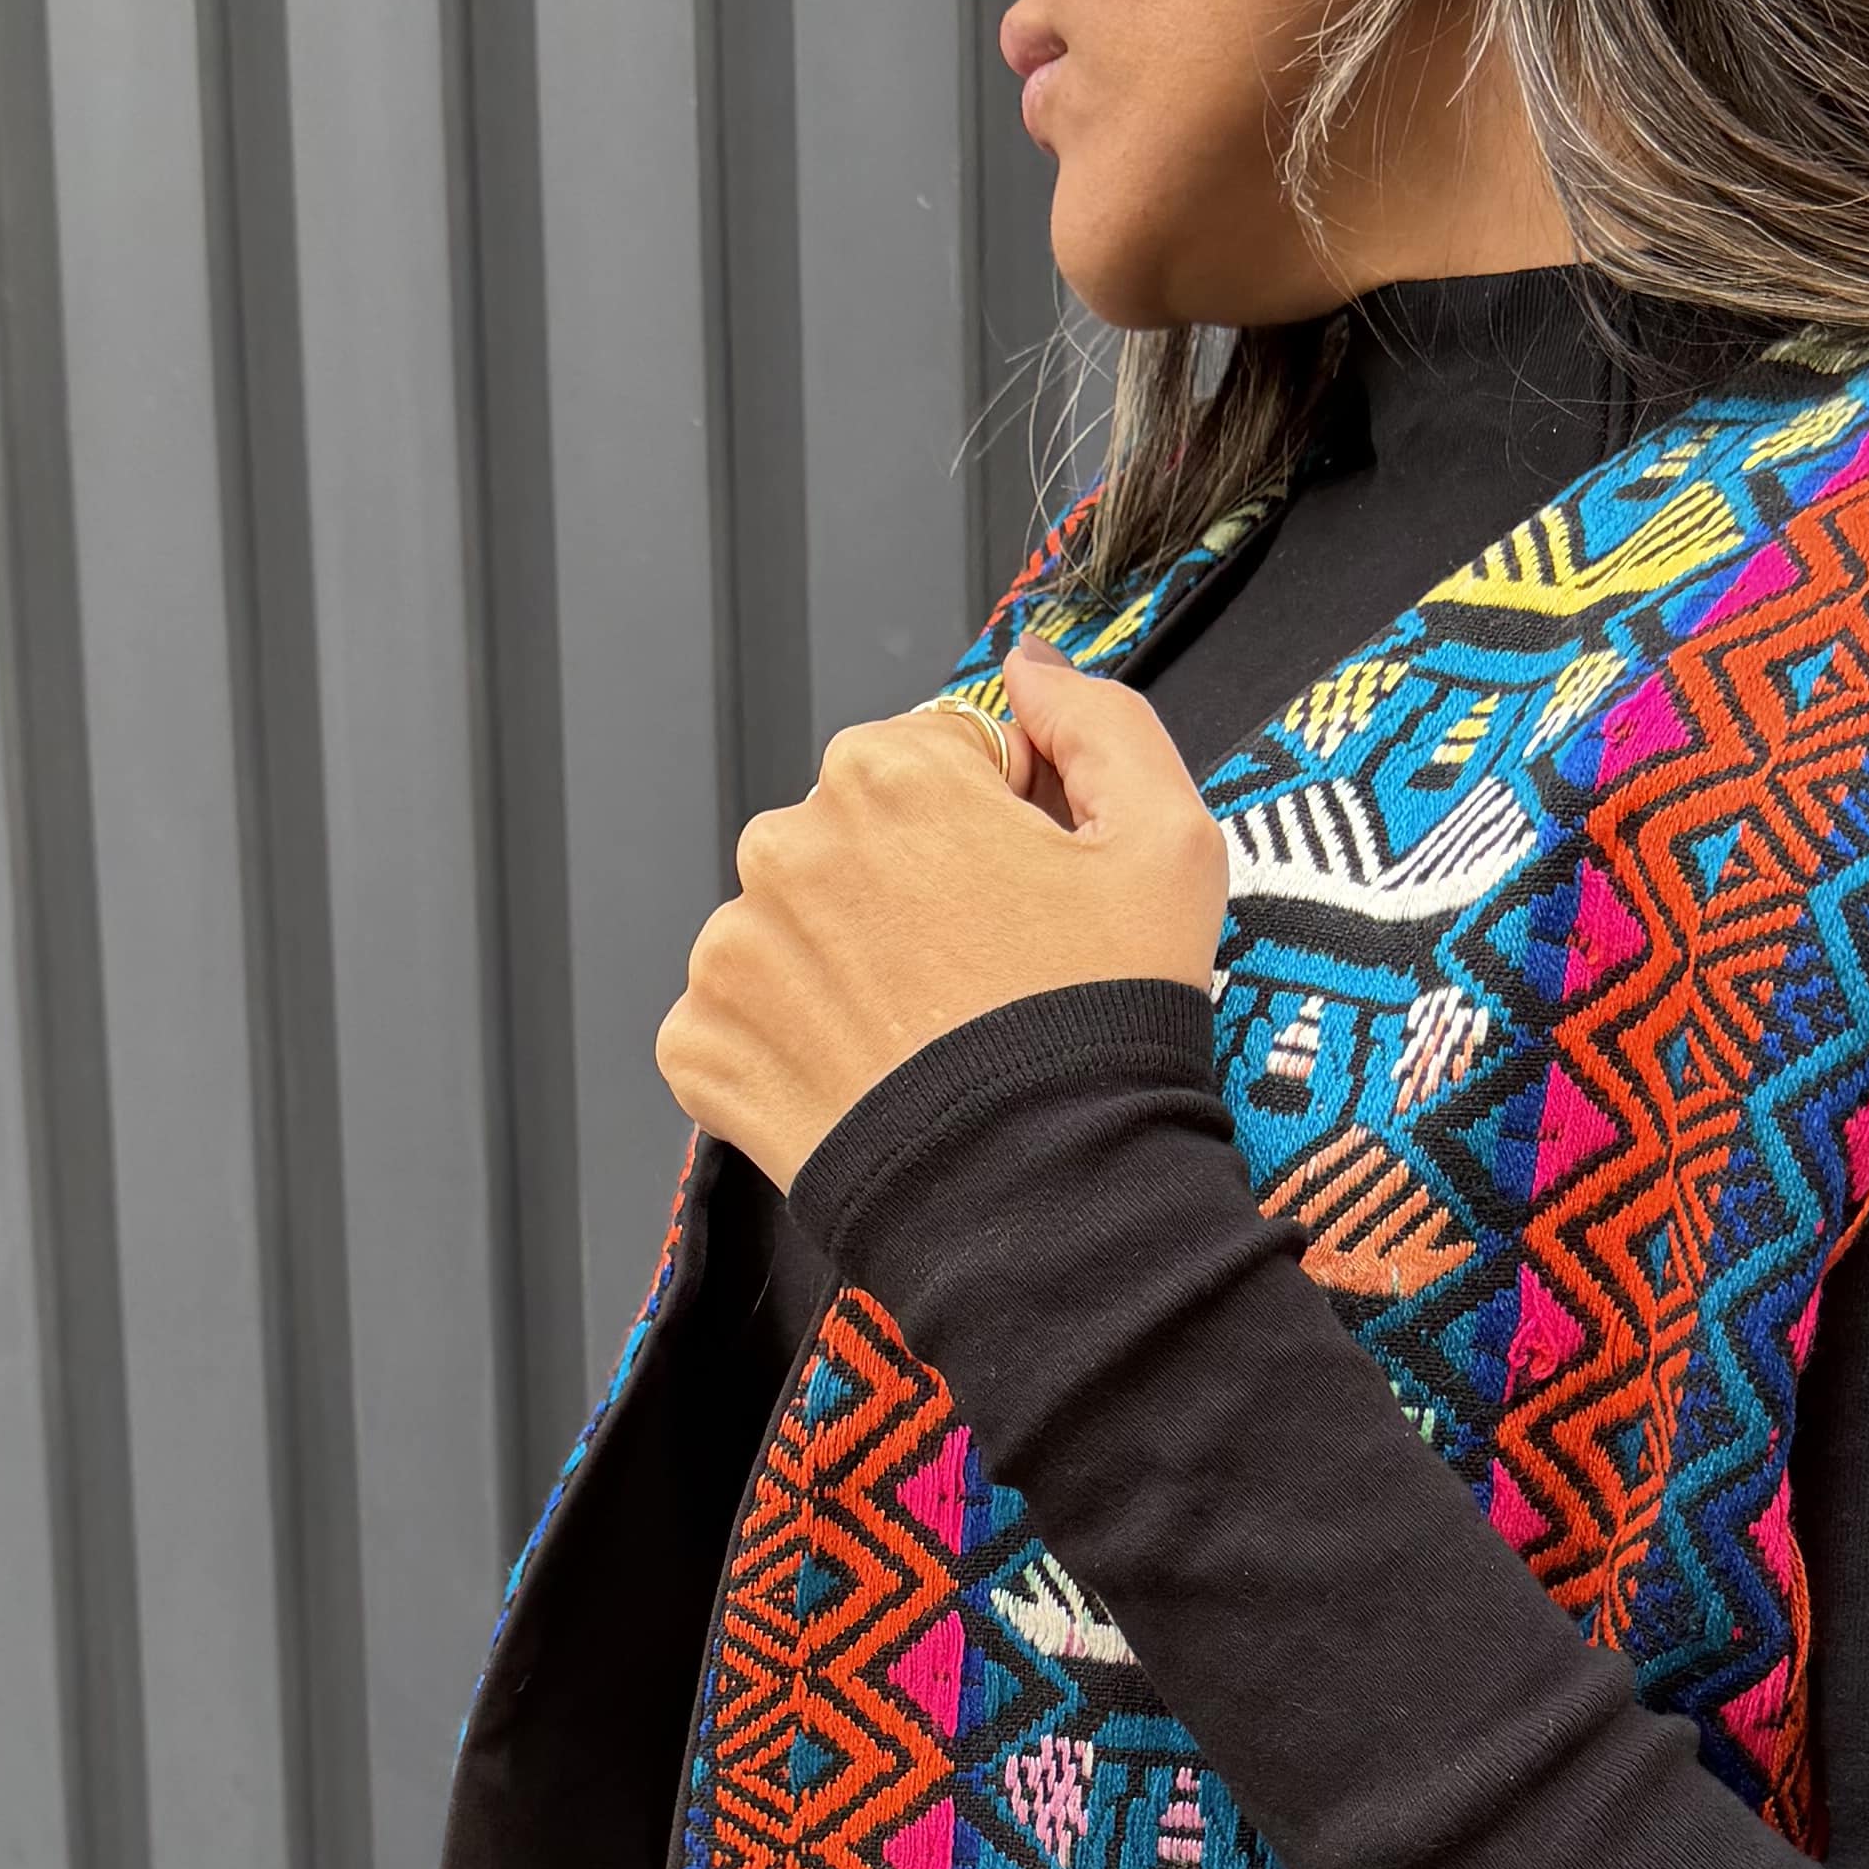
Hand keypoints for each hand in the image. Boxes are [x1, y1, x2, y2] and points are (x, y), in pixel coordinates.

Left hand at [654, 632, 1227, 1190]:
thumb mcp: (1168, 841)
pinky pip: (742, 1019)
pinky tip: (869, 1078)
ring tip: (927, 1036)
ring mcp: (731, 949)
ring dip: (849, 963)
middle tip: (985, 977)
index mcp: (888, 770)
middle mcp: (786, 842)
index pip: (943, 761)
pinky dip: (795, 1044)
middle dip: (914, 888)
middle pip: (859, 837)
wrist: (1041, 1200)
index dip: (1002, 825)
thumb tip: (1029, 667)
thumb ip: (1101, 721)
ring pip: (798, 926)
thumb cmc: (1105, 1022)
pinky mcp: (701, 1044)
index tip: (1030, 898)